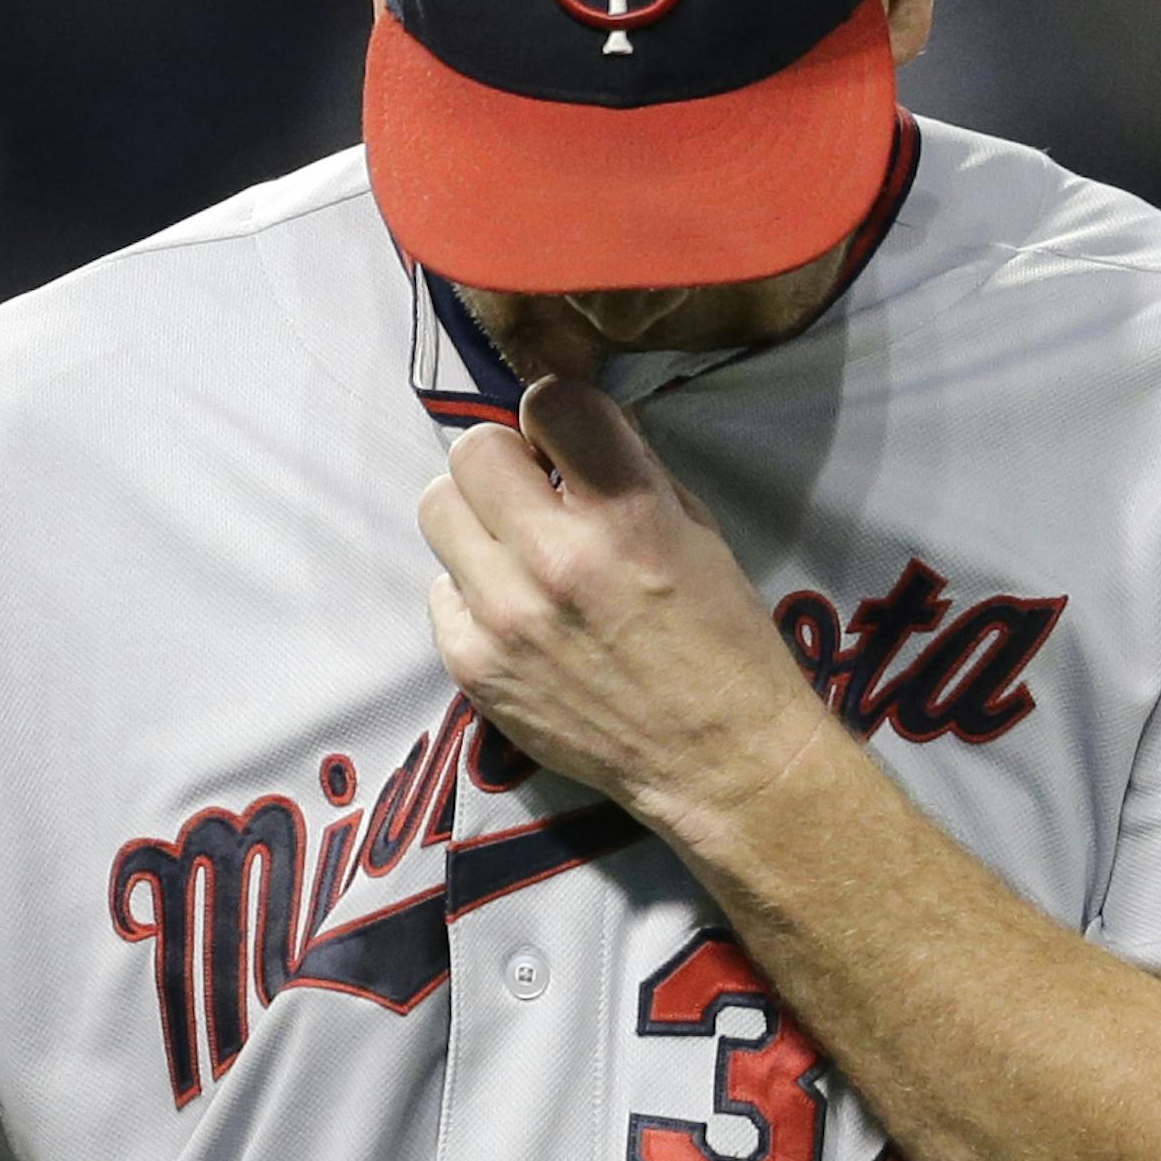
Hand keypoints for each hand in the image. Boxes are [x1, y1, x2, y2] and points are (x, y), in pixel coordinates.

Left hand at [416, 376, 831, 840]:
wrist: (717, 759)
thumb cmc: (722, 641)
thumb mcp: (697, 531)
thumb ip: (627, 471)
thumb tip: (567, 433)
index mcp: (626, 512)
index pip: (548, 400)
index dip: (555, 417)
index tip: (564, 446)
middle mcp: (556, 557)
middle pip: (472, 450)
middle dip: (504, 464)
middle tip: (531, 497)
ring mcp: (505, 615)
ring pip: (438, 510)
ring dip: (475, 520)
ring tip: (514, 552)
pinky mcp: (474, 666)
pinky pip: (439, 592)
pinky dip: (470, 594)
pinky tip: (514, 615)